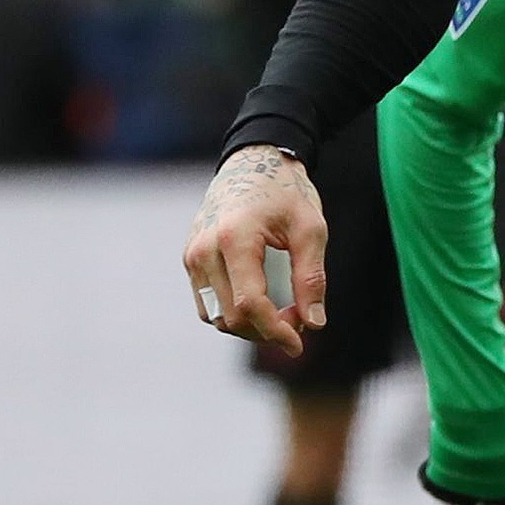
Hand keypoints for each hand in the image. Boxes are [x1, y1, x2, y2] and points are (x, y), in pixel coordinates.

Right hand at [183, 143, 327, 361]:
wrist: (253, 160)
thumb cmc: (286, 191)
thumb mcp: (311, 229)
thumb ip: (312, 277)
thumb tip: (314, 323)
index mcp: (234, 238)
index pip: (250, 305)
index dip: (276, 332)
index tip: (299, 344)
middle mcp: (204, 249)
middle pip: (232, 318)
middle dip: (268, 330)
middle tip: (301, 318)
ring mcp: (192, 255)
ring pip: (217, 317)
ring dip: (250, 326)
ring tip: (284, 311)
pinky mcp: (190, 259)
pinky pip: (208, 304)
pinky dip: (234, 313)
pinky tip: (262, 304)